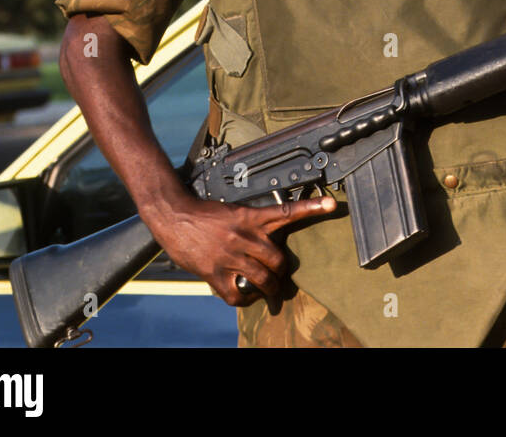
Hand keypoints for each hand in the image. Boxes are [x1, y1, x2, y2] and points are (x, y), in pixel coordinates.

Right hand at [140, 192, 337, 305]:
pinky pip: (236, 294)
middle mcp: (245, 235)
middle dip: (282, 273)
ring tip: (271, 293)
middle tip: (281, 278)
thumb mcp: (233, 211)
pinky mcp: (215, 272)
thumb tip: (266, 239)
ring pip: (262, 279)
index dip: (311, 208)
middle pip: (278, 259)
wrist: (174, 215)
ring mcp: (230, 255)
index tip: (331, 205)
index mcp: (251, 217)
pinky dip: (243, 300)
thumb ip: (251, 224)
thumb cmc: (203, 213)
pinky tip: (244, 297)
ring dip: (269, 290)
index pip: (287, 211)